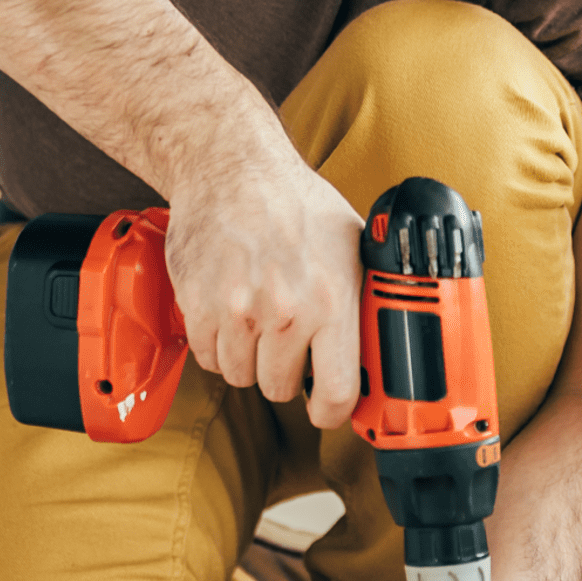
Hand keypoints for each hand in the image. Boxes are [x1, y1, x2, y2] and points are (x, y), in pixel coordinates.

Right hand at [164, 152, 364, 428]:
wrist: (231, 167)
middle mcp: (284, 312)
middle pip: (280, 389)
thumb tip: (383, 344)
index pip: (335, 392)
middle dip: (287, 374)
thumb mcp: (353, 245)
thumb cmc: (296, 204)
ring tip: (260, 324)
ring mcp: (237, 311)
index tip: (327, 411)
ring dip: (251, 361)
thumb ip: (365, 299)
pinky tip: (232, 317)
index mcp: (330, 302)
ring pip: (241, 377)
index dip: (332, 413)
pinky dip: (219, 347)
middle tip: (289, 346)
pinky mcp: (197, 305)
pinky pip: (208, 358)